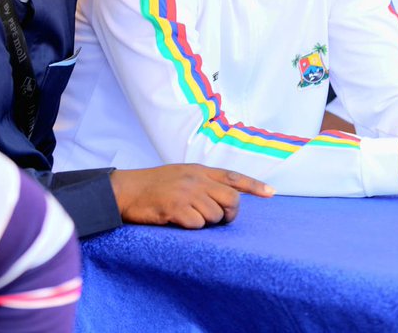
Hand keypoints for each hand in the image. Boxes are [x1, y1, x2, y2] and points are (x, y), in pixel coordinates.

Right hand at [111, 165, 274, 228]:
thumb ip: (203, 182)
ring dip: (207, 222)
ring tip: (188, 217)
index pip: (233, 177)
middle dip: (230, 213)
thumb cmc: (154, 185)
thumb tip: (227, 195)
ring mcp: (186, 193)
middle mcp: (196, 179)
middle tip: (220, 219)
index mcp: (199, 170)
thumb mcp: (181, 175)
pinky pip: (197, 224)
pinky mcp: (176, 208)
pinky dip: (191, 227)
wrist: (126, 189)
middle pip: (231, 199)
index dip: (254, 185)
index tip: (271, 192)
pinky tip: (178, 221)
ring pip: (215, 215)